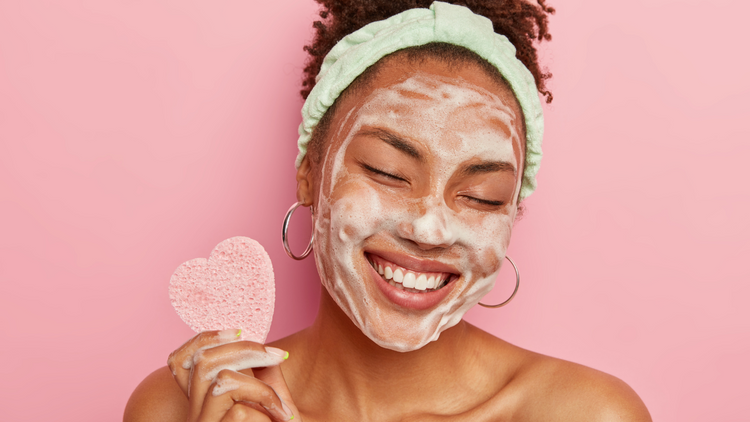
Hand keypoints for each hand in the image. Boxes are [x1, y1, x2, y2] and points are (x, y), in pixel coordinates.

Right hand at [167, 329, 297, 420]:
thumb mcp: (267, 403)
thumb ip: (261, 375)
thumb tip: (261, 344)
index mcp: (200, 403)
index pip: (181, 360)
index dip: (205, 338)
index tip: (240, 329)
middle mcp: (194, 416)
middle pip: (203, 362)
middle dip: (244, 349)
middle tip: (278, 356)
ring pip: (221, 381)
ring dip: (260, 385)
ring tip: (282, 404)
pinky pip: (239, 411)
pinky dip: (267, 408)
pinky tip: (281, 420)